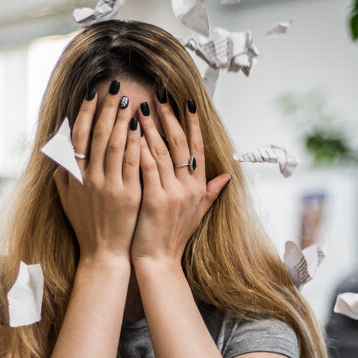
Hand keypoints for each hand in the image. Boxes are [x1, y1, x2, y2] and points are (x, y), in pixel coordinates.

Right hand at [54, 81, 141, 260]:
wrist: (104, 253)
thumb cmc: (86, 225)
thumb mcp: (67, 199)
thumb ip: (62, 173)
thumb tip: (58, 148)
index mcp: (75, 176)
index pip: (78, 137)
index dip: (84, 113)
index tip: (91, 94)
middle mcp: (90, 179)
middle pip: (98, 135)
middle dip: (106, 109)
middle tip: (115, 87)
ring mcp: (110, 186)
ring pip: (115, 145)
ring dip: (122, 120)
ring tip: (129, 99)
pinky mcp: (129, 194)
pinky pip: (132, 163)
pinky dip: (135, 143)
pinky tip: (140, 126)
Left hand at [131, 93, 229, 263]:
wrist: (158, 262)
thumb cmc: (172, 237)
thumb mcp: (197, 213)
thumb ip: (211, 192)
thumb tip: (226, 175)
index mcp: (198, 188)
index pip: (198, 148)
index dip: (193, 124)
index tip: (186, 102)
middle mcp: (189, 188)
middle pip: (181, 144)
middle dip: (169, 117)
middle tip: (159, 94)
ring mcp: (173, 194)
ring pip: (162, 151)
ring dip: (151, 127)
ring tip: (141, 106)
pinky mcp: (154, 200)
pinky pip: (147, 167)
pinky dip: (140, 148)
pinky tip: (131, 132)